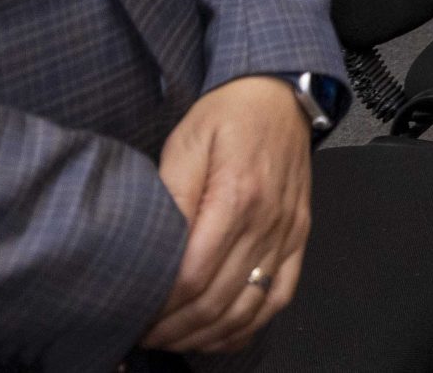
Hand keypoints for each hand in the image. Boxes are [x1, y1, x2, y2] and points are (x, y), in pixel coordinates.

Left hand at [143, 76, 312, 354]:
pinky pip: (279, 298)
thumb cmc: (229, 114)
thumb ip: (171, 194)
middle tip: (144, 333)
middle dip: (175, 328)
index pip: (194, 274)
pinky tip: (220, 333)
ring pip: (249, 309)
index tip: (134, 313)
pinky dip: (248, 326)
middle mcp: (267, 222)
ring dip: (207, 334)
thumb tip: (154, 247)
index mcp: (236, 196)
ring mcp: (287, 234)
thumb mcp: (185, 142)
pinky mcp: (298, 239)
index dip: (162, 305)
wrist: (278, 95)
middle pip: (218, 300)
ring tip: (173, 338)